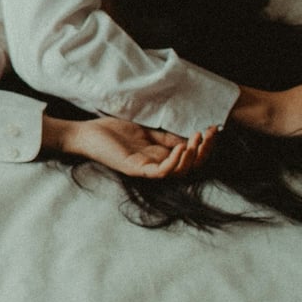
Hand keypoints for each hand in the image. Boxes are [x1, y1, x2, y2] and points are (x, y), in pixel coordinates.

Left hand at [58, 117, 217, 178]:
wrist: (87, 134)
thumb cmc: (112, 132)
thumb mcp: (146, 131)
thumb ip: (166, 136)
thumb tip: (190, 134)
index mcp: (160, 156)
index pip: (190, 157)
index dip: (205, 145)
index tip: (214, 128)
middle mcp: (156, 166)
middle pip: (190, 167)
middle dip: (204, 151)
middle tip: (210, 134)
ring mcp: (146, 169)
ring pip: (179, 172)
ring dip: (192, 157)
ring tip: (196, 141)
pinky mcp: (136, 170)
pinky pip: (161, 172)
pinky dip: (174, 162)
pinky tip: (182, 148)